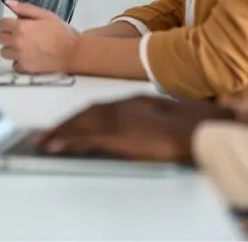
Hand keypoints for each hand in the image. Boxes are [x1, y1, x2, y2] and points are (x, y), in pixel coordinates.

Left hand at [0, 0, 78, 73]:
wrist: (73, 52)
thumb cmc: (60, 32)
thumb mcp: (44, 15)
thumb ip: (24, 9)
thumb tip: (8, 3)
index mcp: (20, 27)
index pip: (1, 24)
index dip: (8, 22)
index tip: (16, 24)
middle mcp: (17, 42)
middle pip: (0, 38)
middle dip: (8, 35)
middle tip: (20, 34)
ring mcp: (20, 57)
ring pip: (4, 52)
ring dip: (11, 48)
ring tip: (24, 46)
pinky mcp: (25, 69)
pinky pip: (13, 64)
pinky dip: (18, 61)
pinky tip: (28, 56)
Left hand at [36, 96, 237, 163]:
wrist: (202, 129)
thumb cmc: (194, 124)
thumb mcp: (168, 114)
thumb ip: (150, 117)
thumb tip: (142, 124)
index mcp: (134, 101)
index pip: (99, 108)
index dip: (80, 116)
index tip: (67, 123)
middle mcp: (123, 107)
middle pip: (86, 114)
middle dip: (65, 124)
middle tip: (47, 133)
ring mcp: (120, 121)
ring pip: (82, 125)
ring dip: (61, 132)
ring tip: (44, 141)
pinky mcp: (121, 137)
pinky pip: (87, 139)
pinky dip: (69, 142)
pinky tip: (56, 147)